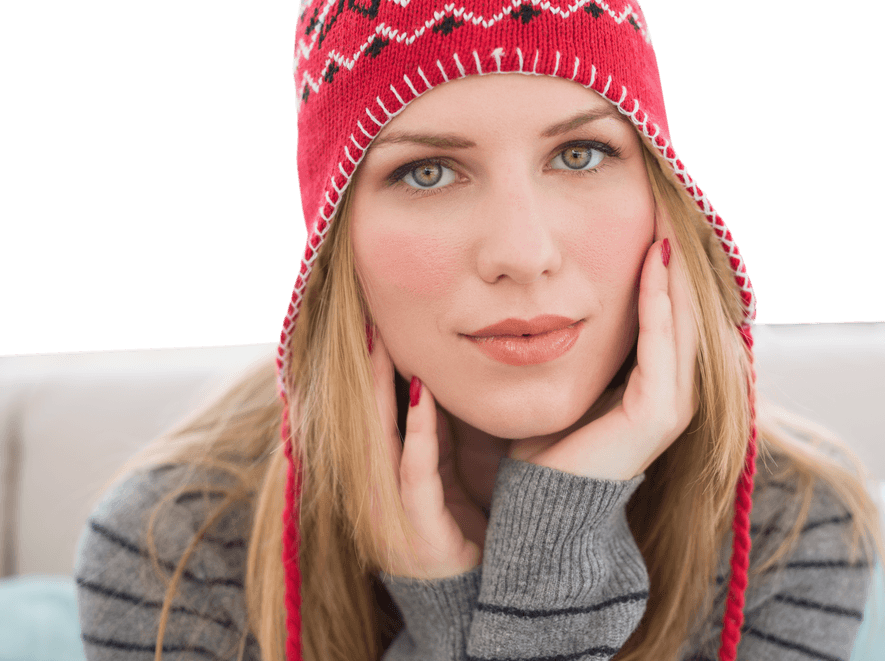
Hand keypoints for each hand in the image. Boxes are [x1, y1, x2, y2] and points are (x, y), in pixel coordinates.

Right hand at [368, 324, 488, 579]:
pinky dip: (417, 429)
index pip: (369, 416)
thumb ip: (435, 436)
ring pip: (379, 437)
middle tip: (366, 320)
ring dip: (381, 388)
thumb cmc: (468, 530)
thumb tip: (432, 381)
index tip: (369, 325)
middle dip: (364, 370)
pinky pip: (413, 469)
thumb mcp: (445, 474)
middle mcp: (375, 494)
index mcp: (383, 481)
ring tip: (383, 342)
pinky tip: (419, 391)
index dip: (368, 373)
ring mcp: (390, 514)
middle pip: (364, 419)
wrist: (489, 596)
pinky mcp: (416, 526)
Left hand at [507, 209, 699, 480]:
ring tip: (664, 223)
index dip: (661, 267)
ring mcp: (673, 402)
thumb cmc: (544, 438)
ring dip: (672, 272)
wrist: (540, 500)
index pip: (667, 311)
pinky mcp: (661, 414)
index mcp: (654, 381)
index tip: (647, 218)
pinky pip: (663, 346)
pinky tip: (652, 264)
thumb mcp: (567, 373)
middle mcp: (674, 389)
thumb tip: (556, 290)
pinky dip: (659, 304)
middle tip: (665, 204)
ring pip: (682, 320)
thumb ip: (578, 338)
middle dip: (674, 260)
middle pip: (684, 310)